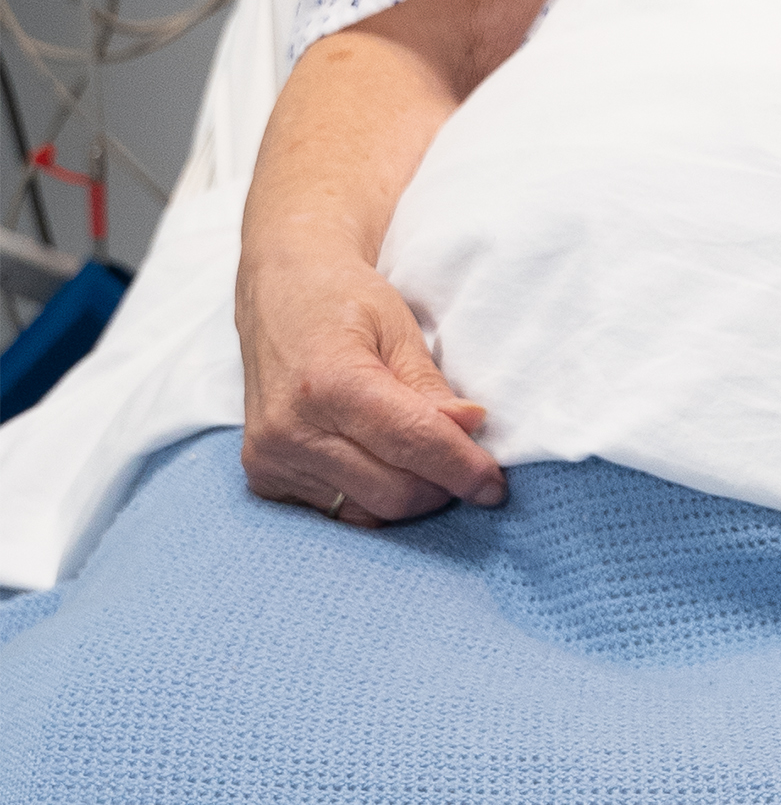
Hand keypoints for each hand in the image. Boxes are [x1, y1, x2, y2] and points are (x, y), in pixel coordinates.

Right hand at [237, 248, 506, 525]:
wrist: (280, 294)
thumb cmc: (345, 301)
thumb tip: (470, 430)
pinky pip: (334, 511)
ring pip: (364, 511)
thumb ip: (430, 387)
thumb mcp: (399, 328)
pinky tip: (386, 466)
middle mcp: (291, 429)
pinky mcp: (262, 477)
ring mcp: (270, 459)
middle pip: (389, 491)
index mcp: (329, 383)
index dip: (460, 468)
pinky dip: (370, 497)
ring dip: (408, 497)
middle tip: (470, 469)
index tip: (494, 486)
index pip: (410, 442)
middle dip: (440, 488)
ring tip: (429, 464)